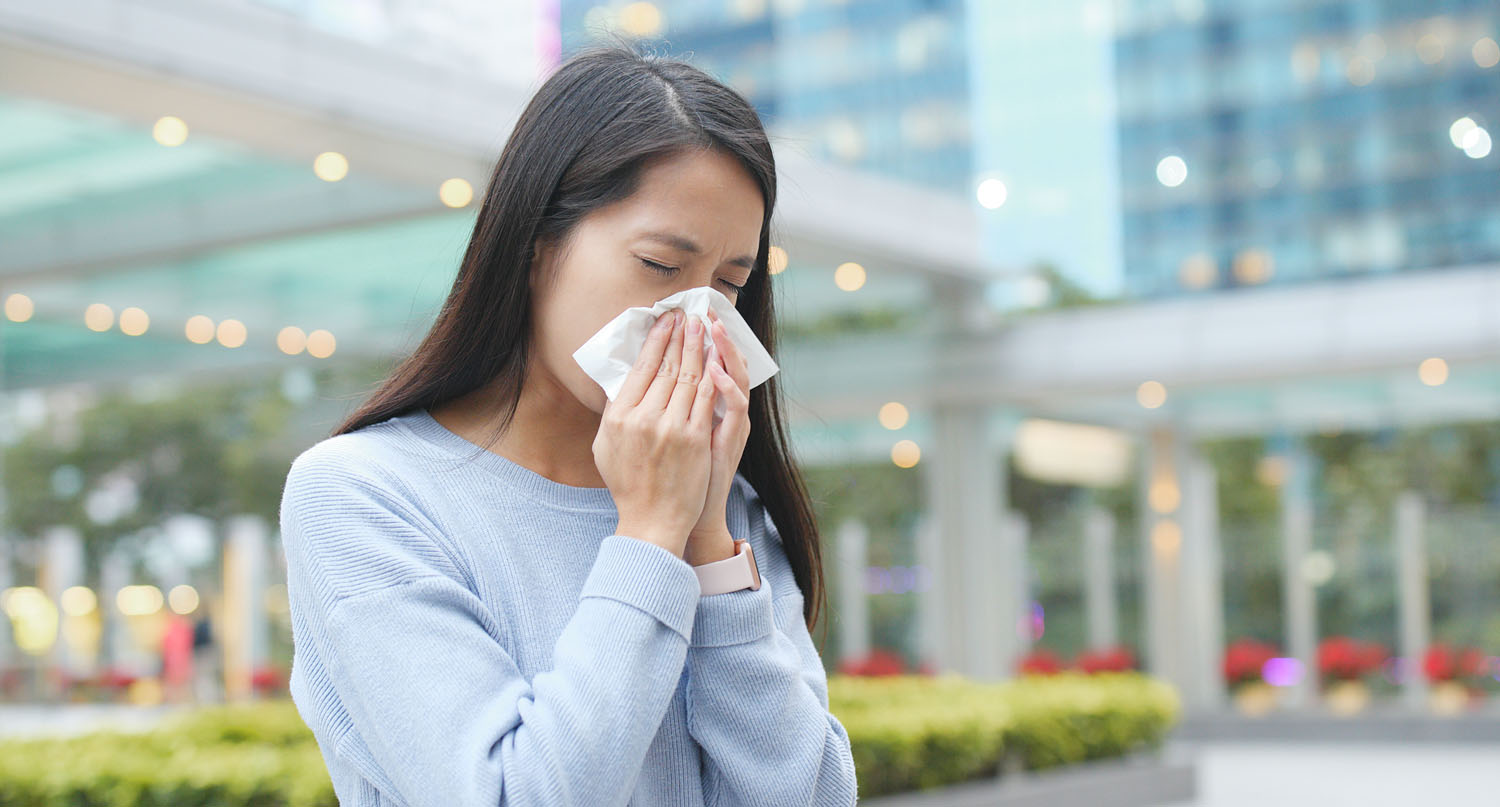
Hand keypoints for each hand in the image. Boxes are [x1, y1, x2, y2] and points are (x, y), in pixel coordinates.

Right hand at [594, 307, 718, 558]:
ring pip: (689, 376)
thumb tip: (622, 383)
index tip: (666, 322)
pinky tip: (718, 357)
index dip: (656, 341)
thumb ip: (613, 414)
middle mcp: (643, 418)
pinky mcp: (695, 438)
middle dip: (680, 336)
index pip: (641, 368)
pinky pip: (707, 398)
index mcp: (618, 417)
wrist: (652, 520)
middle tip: (689, 315)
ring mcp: (671, 428)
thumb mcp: (606, 447)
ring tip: (704, 327)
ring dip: (698, 347)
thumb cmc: (628, 485)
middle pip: (667, 367)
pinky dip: (713, 374)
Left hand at [683, 307, 751, 565]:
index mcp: (707, 407)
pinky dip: (727, 387)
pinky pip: (736, 407)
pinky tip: (715, 371)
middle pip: (724, 363)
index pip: (705, 363)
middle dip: (712, 336)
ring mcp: (733, 425)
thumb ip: (661, 406)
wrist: (691, 515)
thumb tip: (639, 379)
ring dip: (726, 352)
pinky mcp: (734, 440)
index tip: (684, 315)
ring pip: (736, 378)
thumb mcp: (671, 434)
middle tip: (704, 310)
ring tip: (714, 329)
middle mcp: (725, 412)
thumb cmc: (678, 477)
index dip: (697, 339)